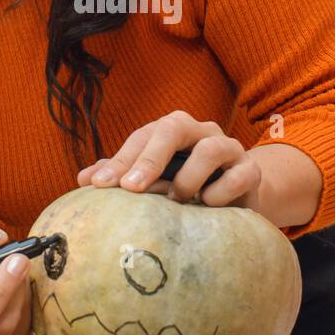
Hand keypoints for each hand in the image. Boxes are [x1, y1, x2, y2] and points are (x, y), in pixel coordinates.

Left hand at [75, 109, 263, 209]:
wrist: (238, 198)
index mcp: (173, 130)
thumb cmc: (188, 186)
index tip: (97, 185)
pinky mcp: (251, 170)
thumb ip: (123, 175)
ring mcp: (229, 148)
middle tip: (130, 189)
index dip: (119, 160)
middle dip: (149, 159)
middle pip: (174, 128)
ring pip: (209, 148)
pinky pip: (238, 177)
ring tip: (177, 199)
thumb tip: (83, 180)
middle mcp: (201, 132)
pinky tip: (208, 206)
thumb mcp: (156, 180)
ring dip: (188, 178)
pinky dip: (219, 194)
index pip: (142, 136)